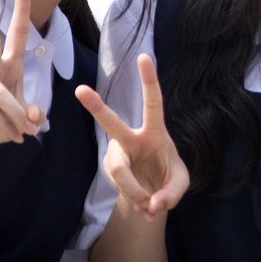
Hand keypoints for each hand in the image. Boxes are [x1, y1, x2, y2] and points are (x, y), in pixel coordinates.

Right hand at [0, 0, 44, 156]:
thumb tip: (36, 116)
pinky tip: (13, 136)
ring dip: (16, 115)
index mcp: (8, 65)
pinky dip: (7, 126)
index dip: (22, 9)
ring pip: (0, 94)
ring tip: (25, 131)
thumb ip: (32, 113)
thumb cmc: (0, 122)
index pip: (18, 33)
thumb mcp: (23, 117)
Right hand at [76, 54, 189, 219]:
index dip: (149, 80)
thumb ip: (172, 194)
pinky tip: (142, 203)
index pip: (153, 102)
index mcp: (154, 131)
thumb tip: (152, 204)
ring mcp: (116, 153)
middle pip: (112, 123)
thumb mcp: (180, 183)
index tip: (144, 56)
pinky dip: (136, 201)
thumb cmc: (167, 178)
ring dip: (138, 193)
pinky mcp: (108, 169)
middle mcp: (131, 138)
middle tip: (80, 90)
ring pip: (121, 174)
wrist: (151, 195)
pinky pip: (121, 189)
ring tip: (150, 205)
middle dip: (95, 106)